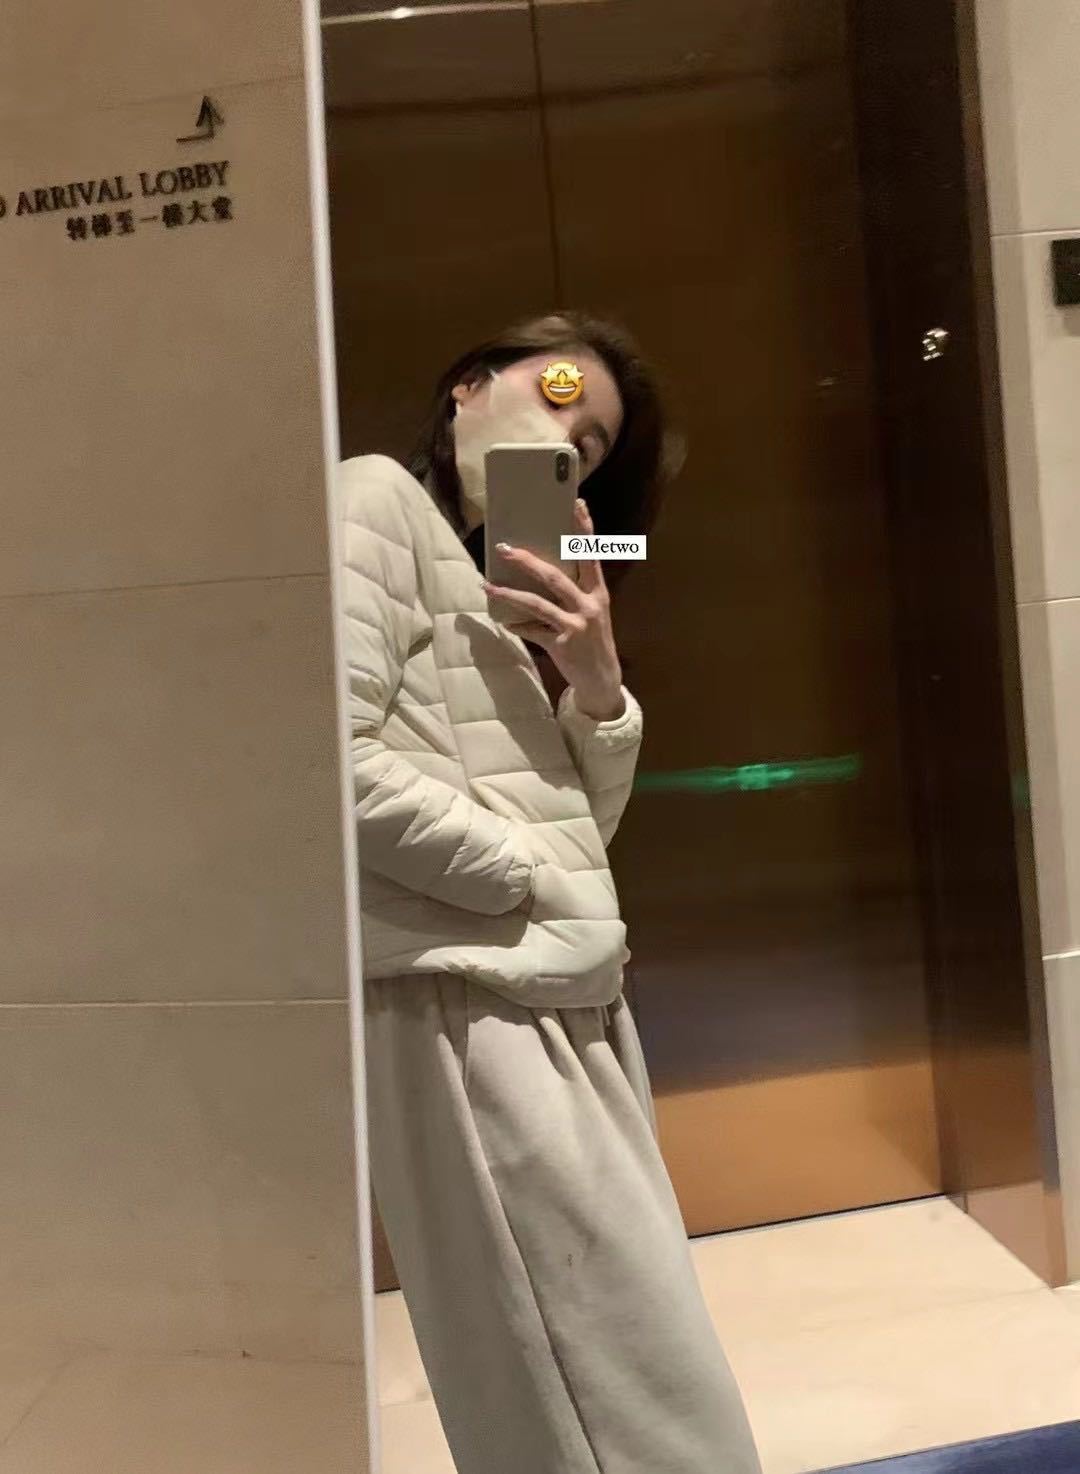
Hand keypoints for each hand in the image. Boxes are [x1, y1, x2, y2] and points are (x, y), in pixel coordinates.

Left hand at [482, 499, 624, 720]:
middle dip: (527, 561)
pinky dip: (516, 625)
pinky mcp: (561, 644)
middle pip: (554, 577)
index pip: (591, 555)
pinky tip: (504, 622)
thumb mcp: (591, 614)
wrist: (602, 681)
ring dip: (508, 593)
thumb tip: (537, 572)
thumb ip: (572, 594)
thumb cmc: (592, 641)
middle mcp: (589, 606)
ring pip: (536, 603)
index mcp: (598, 593)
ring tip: (487, 584)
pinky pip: (531, 630)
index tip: (576, 504)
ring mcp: (575, 626)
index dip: (584, 530)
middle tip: (505, 548)